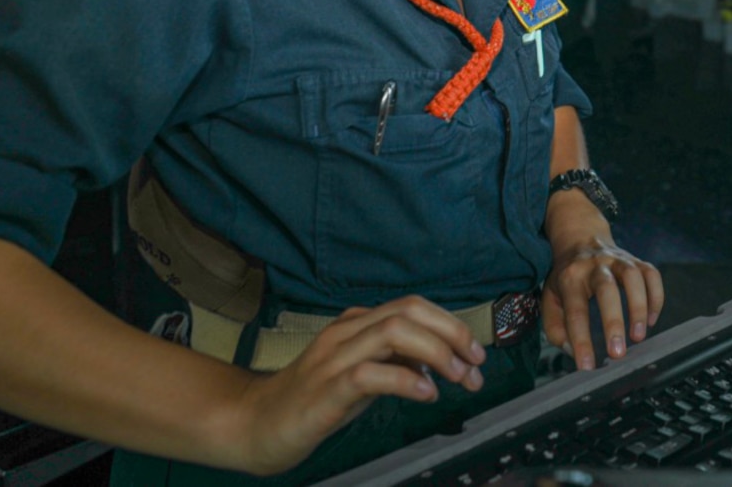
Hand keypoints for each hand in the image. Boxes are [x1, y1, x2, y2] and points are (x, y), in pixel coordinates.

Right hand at [231, 296, 485, 475]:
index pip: (413, 306)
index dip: (451, 324)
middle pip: (409, 311)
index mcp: (356, 325)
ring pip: (393, 332)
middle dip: (452, 333)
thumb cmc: (312, 400)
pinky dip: (405, 380)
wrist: (255, 424)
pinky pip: (370, 373)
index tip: (476, 354)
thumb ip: (396, 362)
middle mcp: (346, 332)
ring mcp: (333, 357)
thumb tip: (437, 364)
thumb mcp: (362, 376)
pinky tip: (425, 394)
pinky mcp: (325, 388)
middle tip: (476, 366)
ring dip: (437, 353)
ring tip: (458, 379)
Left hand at [542, 192, 664, 370]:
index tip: (587, 366)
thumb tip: (574, 351)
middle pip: (606, 288)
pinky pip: (652, 274)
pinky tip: (652, 320)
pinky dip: (656, 298)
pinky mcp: (636, 260)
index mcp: (570, 276)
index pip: (575, 310)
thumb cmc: (567, 277)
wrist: (580, 237)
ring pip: (633, 276)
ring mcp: (618, 260)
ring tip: (639, 336)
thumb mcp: (550, 299)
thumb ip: (556, 328)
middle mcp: (595, 265)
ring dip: (639, 307)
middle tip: (617, 352)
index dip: (581, 340)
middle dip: (613, 321)